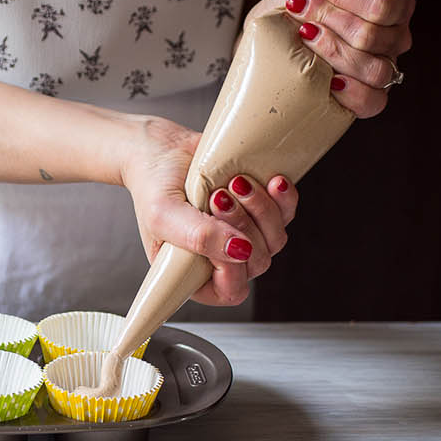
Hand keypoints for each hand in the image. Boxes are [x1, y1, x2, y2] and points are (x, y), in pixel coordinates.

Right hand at [121, 118, 297, 305]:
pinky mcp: (258, 209)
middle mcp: (223, 258)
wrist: (162, 149)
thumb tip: (240, 250)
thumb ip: (198, 237)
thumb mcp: (164, 216)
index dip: (233, 269)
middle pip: (258, 262)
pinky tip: (271, 181)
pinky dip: (281, 197)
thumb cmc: (154, 188)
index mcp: (195, 273)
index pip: (230, 291)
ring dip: (260, 208)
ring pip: (275, 238)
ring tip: (234, 183)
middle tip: (217, 197)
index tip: (218, 235)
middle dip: (243, 227)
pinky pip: (286, 213)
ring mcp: (244, 234)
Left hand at [253, 0, 438, 117]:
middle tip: (305, 12)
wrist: (262, 36)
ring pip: (375, 68)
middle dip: (330, 19)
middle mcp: (392, 36)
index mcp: (391, 3)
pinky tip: (329, 78)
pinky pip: (373, 100)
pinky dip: (349, 90)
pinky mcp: (366, 98)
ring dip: (331, 51)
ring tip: (306, 38)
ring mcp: (380, 68)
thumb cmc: (294, 1)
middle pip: (375, 34)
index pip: (387, 3)